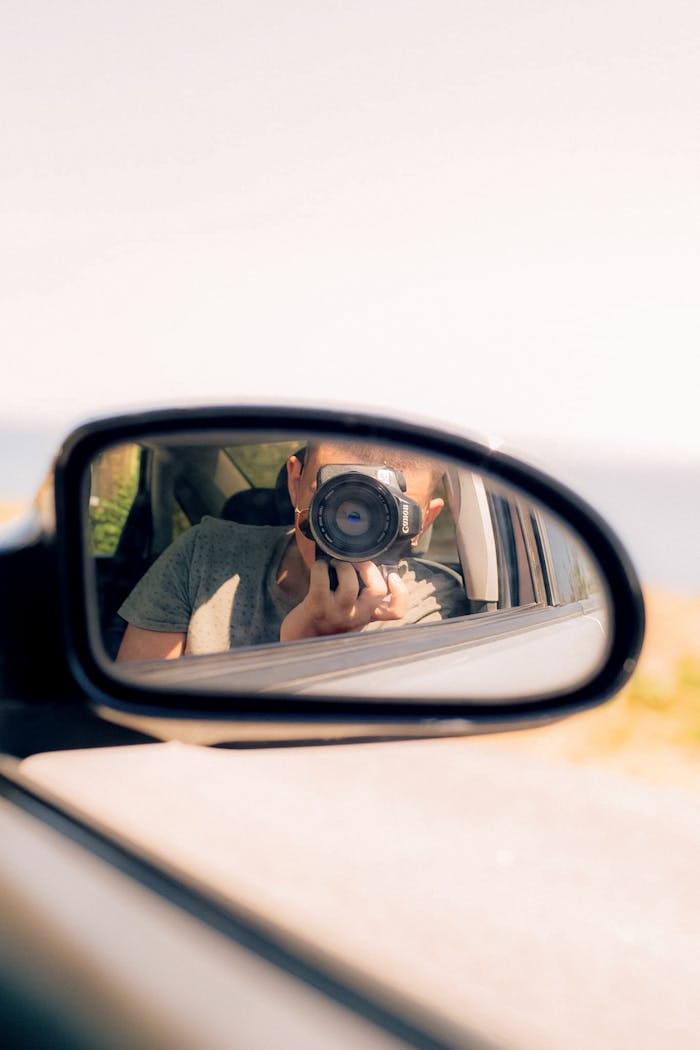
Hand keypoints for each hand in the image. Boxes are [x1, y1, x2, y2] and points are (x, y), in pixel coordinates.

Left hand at [280, 559, 408, 641]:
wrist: (300, 641)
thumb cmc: (325, 622)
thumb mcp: (350, 614)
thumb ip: (362, 597)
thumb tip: (365, 564)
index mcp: (368, 615)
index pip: (396, 611)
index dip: (401, 592)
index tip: (393, 577)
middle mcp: (357, 616)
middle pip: (376, 590)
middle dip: (368, 567)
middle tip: (357, 561)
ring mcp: (338, 613)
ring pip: (350, 584)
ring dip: (343, 565)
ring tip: (335, 563)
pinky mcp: (317, 607)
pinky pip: (321, 579)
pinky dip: (320, 567)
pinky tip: (319, 567)